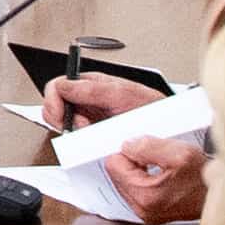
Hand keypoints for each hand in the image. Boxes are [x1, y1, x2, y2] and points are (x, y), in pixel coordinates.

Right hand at [40, 69, 155, 133]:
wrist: (169, 127)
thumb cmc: (152, 107)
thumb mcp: (124, 94)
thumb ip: (93, 89)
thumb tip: (64, 86)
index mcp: (91, 83)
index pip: (57, 86)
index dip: (54, 100)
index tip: (63, 115)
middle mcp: (87, 99)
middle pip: (55, 105)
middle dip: (61, 118)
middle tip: (79, 126)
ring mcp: (91, 117)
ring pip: (63, 123)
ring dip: (70, 130)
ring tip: (87, 133)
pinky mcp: (95, 134)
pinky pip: (76, 137)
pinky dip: (78, 141)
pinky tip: (91, 140)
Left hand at [102, 134, 211, 224]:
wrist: (221, 195)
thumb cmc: (206, 179)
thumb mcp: (178, 153)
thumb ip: (146, 146)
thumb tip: (127, 145)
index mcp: (144, 196)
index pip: (113, 165)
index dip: (128, 151)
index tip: (142, 150)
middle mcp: (142, 209)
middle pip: (117, 175)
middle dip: (134, 162)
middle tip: (157, 159)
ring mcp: (146, 213)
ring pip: (126, 181)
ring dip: (140, 171)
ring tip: (163, 168)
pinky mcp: (152, 212)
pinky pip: (137, 189)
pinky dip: (146, 179)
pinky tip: (163, 176)